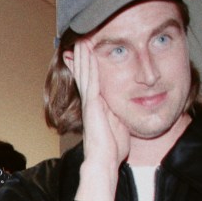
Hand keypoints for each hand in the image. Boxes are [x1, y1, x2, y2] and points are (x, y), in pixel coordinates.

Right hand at [71, 40, 129, 200]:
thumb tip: (123, 108)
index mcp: (97, 106)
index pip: (90, 82)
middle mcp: (90, 102)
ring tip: (81, 40)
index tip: (83, 54)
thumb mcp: (119, 125)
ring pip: (85, 73)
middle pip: (85, 74)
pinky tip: (87, 53)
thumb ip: (118, 114)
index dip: (86, 67)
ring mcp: (90, 102)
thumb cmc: (112, 148)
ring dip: (83, 56)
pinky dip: (88, 65)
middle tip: (78, 40)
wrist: (103, 160)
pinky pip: (91, 79)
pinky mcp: (92, 103)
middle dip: (81, 57)